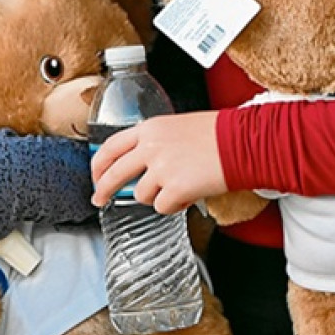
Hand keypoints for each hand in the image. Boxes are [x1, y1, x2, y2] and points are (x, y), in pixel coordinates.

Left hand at [90, 111, 226, 214]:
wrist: (239, 142)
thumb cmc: (216, 133)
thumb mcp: (176, 126)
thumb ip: (154, 142)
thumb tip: (141, 163)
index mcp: (149, 128)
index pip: (111, 146)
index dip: (99, 163)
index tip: (96, 174)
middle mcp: (150, 147)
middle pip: (114, 173)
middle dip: (103, 190)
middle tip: (100, 199)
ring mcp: (160, 168)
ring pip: (141, 195)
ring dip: (157, 196)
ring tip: (179, 185)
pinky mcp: (174, 189)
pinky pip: (163, 208)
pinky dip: (175, 205)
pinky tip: (188, 194)